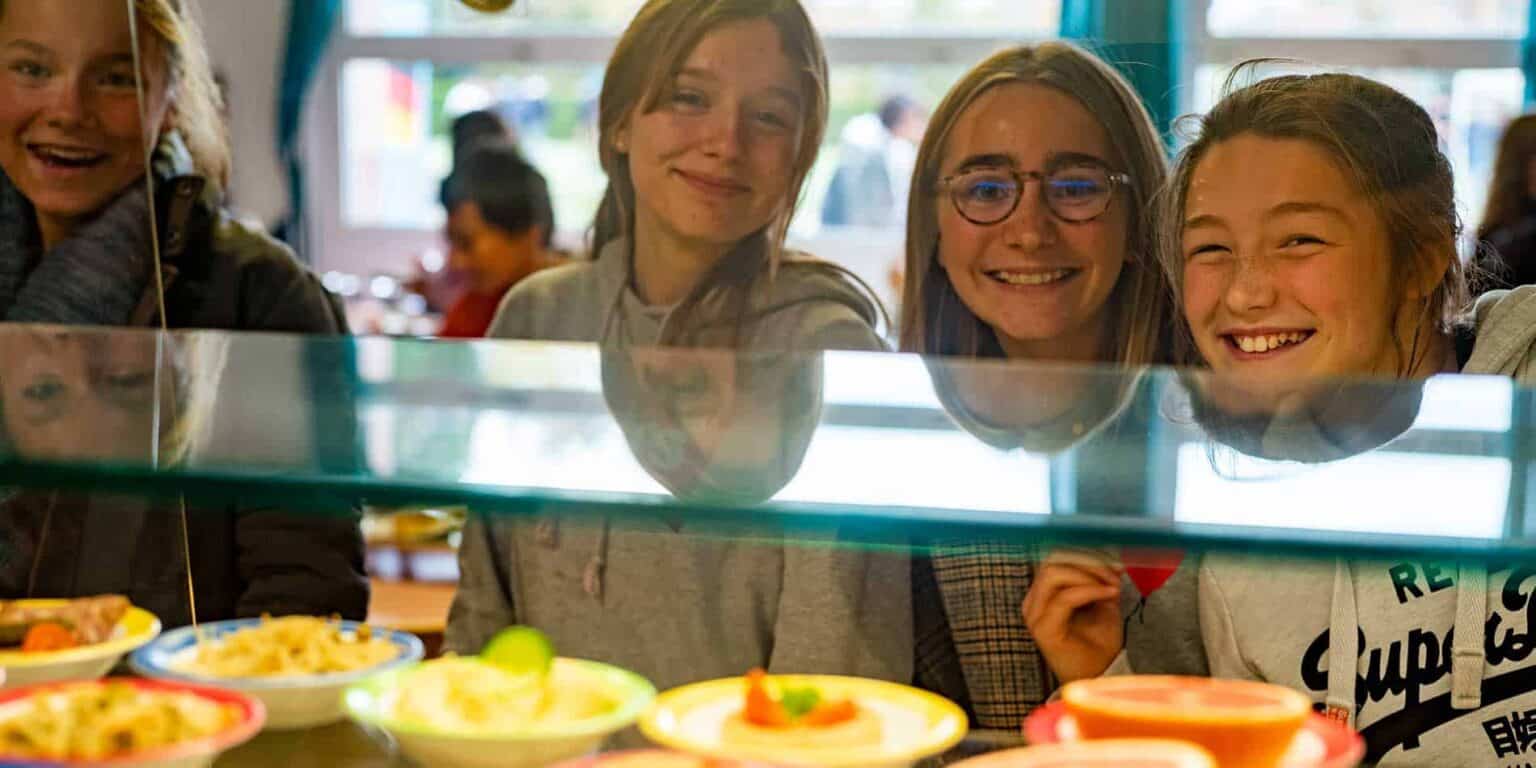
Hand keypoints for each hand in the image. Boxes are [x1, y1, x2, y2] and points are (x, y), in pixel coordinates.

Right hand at [1022, 549, 1124, 683]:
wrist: (1099, 676)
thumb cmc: (1099, 642)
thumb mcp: (1102, 601)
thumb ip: (1100, 578)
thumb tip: (1109, 557)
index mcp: (1042, 593)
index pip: (1055, 557)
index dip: (1085, 553)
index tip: (1113, 562)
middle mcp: (1032, 601)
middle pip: (1051, 560)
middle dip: (1087, 561)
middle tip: (1114, 573)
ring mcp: (1034, 615)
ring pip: (1053, 574)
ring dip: (1088, 574)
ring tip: (1112, 586)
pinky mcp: (1043, 629)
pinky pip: (1064, 597)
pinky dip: (1090, 590)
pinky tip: (1109, 594)